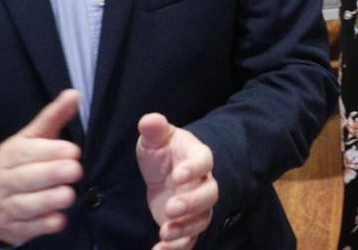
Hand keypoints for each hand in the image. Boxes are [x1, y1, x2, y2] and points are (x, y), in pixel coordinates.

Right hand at [0, 90, 82, 247]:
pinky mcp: (9, 229)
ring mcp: (3, 207)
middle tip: (75, 170)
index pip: (27, 152)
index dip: (50, 152)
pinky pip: (25, 229)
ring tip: (69, 195)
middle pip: (25, 179)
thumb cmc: (19, 165)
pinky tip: (58, 221)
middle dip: (51, 174)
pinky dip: (41, 226)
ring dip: (48, 201)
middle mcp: (2, 180)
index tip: (74, 151)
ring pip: (24, 205)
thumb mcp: (32, 139)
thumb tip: (74, 94)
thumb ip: (52, 118)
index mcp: (8, 155)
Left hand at [137, 114, 216, 249]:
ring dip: (185, 228)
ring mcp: (198, 206)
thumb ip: (154, 130)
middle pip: (209, 194)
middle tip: (170, 208)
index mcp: (198, 158)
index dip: (194, 169)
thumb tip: (148, 120)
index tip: (178, 175)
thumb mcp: (155, 140)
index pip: (204, 161)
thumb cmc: (162, 152)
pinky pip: (190, 239)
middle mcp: (203, 183)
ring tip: (164, 233)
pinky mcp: (188, 225)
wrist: (164, 172)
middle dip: (192, 203)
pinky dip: (177, 248)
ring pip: (202, 219)